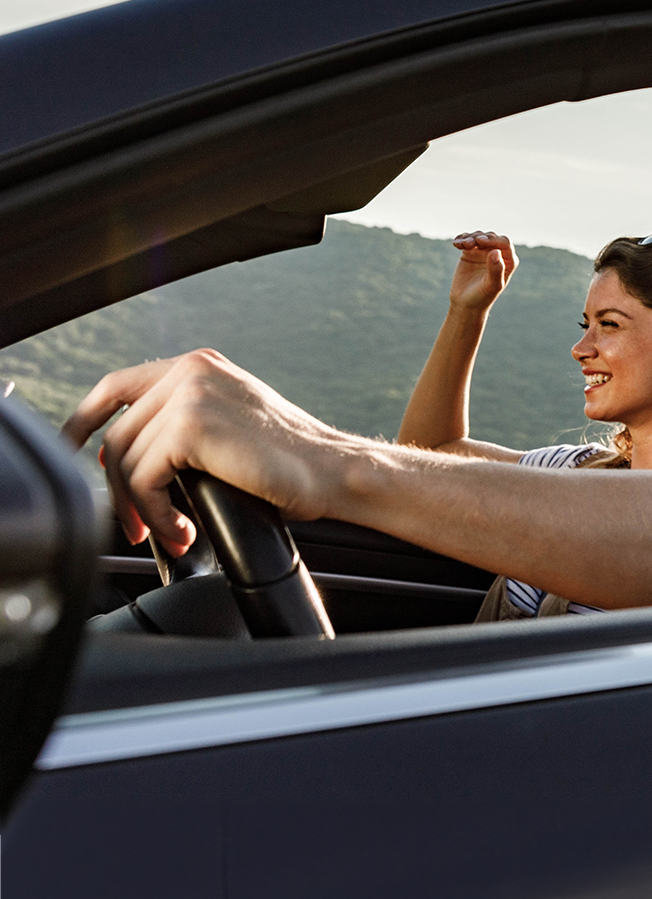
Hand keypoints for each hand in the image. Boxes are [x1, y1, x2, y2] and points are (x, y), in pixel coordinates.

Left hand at [61, 352, 342, 554]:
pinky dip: (155, 515)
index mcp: (200, 366)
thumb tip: (120, 457)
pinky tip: (183, 530)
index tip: (72, 453)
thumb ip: (181, 423)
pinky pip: (142, 479)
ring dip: (140, 509)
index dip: (82, 422)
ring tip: (170, 532)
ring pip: (123, 460)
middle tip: (137, 525)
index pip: (116, 386)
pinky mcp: (191, 426)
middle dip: (116, 489)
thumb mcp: (228, 426)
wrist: (332, 472)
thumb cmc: (289, 463)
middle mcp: (192, 370)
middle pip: (115, 434)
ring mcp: (191, 393)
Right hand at [448, 230, 516, 311]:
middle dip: (479, 237)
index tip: (480, 241)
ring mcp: (484, 252)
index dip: (493, 240)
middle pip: (491, 237)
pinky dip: (461, 239)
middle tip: (468, 244)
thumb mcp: (490, 286)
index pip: (504, 243)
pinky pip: (467, 240)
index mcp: (508, 261)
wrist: (465, 304)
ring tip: (461, 245)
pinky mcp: (471, 252)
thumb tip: (496, 252)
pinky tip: (456, 243)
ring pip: (478, 236)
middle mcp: (498, 254)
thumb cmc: (482, 297)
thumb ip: (496, 270)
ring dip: (469, 237)